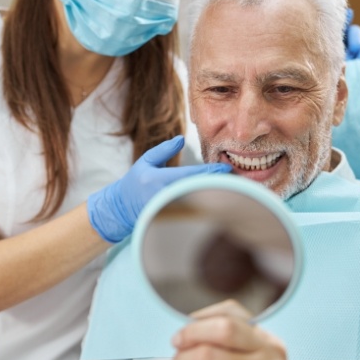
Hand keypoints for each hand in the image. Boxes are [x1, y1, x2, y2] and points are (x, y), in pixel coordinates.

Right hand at [87, 136, 231, 242]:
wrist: (121, 209)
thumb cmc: (135, 182)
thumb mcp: (146, 161)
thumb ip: (164, 150)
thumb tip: (181, 139)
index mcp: (159, 180)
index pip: (191, 175)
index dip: (211, 172)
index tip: (227, 168)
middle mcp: (165, 196)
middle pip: (199, 190)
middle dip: (218, 185)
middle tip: (237, 179)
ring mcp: (169, 211)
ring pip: (198, 203)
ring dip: (215, 196)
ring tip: (233, 189)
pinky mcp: (172, 220)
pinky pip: (193, 211)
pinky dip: (207, 205)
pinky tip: (219, 201)